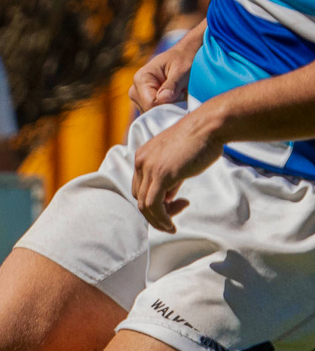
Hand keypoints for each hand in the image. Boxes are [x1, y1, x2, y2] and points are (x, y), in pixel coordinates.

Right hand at [131, 35, 199, 114]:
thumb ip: (172, 84)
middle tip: (180, 92)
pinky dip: (166, 109)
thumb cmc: (183, 60)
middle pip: (150, 111)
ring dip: (168, 107)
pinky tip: (172, 98)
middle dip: (168, 106)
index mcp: (141, 79)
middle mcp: (134, 90)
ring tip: (176, 93)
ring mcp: (137, 99)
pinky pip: (154, 114)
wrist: (182, 56)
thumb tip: (163, 99)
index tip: (181, 92)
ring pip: (153, 114)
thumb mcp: (182, 70)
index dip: (169, 103)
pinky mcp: (143, 104)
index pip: (151, 103)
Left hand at [131, 109, 221, 232]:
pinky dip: (161, 218)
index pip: (141, 187)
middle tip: (178, 212)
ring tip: (172, 225)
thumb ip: (169, 179)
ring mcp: (149, 168)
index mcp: (142, 157)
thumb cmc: (200, 140)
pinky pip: (153, 205)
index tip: (176, 203)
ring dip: (158, 219)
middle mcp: (140, 162)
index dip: (155, 201)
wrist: (210, 125)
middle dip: (157, 212)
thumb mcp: (178, 161)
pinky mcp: (161, 175)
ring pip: (144, 204)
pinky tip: (171, 224)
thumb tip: (167, 199)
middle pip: (140, 197)